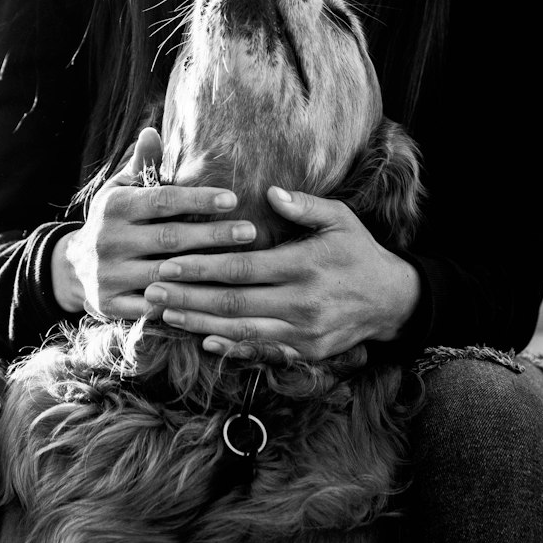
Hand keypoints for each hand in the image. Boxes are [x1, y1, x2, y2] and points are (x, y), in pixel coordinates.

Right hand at [51, 129, 257, 317]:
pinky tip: (213, 299)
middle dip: (213, 235)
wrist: (71, 268)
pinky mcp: (112, 305)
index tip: (233, 199)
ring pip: (166, 275)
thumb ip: (141, 163)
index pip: (163, 200)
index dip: (199, 200)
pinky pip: (153, 306)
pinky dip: (182, 304)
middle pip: (170, 238)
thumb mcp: (119, 189)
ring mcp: (109, 275)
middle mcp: (110, 240)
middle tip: (251, 231)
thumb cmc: (111, 220)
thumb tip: (152, 129)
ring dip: (205, 272)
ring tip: (241, 265)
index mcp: (116, 207)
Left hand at [143, 186, 420, 360]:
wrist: (391, 300)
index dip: (203, 267)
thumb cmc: (359, 251)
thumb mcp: (339, 220)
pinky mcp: (304, 352)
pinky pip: (261, 351)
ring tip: (165, 315)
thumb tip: (271, 191)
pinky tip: (204, 341)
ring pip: (240, 330)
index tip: (170, 263)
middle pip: (233, 303)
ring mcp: (302, 333)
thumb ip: (304, 206)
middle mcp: (300, 304)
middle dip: (188, 297)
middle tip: (151, 292)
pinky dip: (231, 347)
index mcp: (304, 267)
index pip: (242, 268)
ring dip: (199, 324)